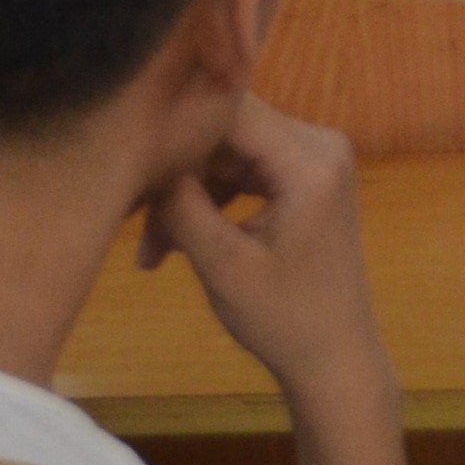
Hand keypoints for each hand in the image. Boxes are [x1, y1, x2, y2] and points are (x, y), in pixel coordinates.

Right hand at [142, 95, 396, 409]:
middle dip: (179, 173)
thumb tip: (144, 151)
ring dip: (190, 194)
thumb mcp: (222, 264)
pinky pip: (247, 168)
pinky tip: (177, 243)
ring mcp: (316, 156)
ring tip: (155, 251)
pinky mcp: (306, 175)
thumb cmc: (282, 318)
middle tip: (137, 229)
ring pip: (230, 152)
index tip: (131, 158)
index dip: (177, 124)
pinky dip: (213, 200)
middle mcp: (321, 142)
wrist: (333, 356)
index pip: (230, 107)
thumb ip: (182, 203)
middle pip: (228, 130)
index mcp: (310, 159)